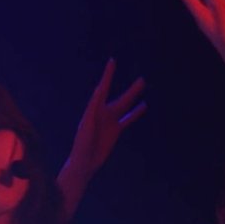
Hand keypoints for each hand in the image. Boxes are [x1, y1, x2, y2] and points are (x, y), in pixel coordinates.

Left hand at [66, 58, 145, 177]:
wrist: (84, 161)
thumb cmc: (81, 144)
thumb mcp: (86, 125)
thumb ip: (92, 110)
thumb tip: (98, 92)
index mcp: (94, 109)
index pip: (103, 88)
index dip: (108, 75)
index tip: (112, 62)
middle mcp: (103, 112)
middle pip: (120, 98)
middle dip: (131, 90)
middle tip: (143, 79)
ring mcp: (110, 121)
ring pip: (125, 105)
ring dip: (133, 96)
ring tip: (142, 84)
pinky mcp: (115, 130)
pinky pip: (128, 119)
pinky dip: (135, 112)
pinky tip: (143, 105)